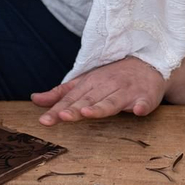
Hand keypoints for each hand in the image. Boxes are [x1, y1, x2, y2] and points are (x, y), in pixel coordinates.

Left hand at [31, 57, 167, 125]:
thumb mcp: (85, 83)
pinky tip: (138, 110)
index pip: (71, 98)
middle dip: (75, 108)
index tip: (45, 120)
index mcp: (91, 83)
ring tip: (88, 113)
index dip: (58, 109)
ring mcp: (127, 91)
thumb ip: (61, 94)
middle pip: (89, 100)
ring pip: (113, 101)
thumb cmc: (113, 77)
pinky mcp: (146, 96)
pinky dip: (141, 106)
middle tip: (62, 117)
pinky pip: (144, 102)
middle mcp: (107, 85)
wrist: (149, 64)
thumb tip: (35, 100)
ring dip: (101, 107)